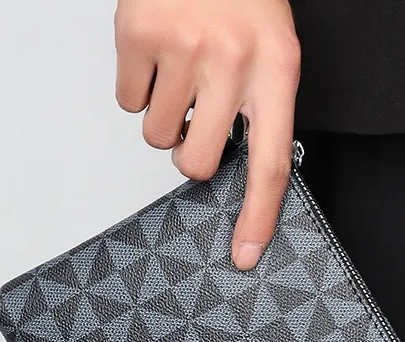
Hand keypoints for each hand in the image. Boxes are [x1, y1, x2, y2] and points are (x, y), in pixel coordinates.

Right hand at [114, 0, 300, 269]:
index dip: (256, 216)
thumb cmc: (241, 0)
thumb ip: (258, 113)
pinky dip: (137, 86)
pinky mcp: (137, 33)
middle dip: (191, 152)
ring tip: (180, 68)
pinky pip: (127, 102)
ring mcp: (182, 46)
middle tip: (199, 112)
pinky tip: (157, 53)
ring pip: (156, 136)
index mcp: (277, 70)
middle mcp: (232, 60)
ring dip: (164, 115)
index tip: (244, 254)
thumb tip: (228, 174)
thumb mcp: (271, 53)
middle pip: (196, 162)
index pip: (269, 163)